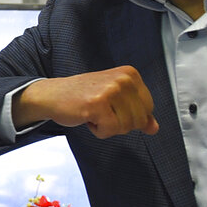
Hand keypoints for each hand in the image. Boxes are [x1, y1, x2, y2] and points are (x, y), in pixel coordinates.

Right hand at [14, 66, 158, 138]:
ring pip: (125, 127)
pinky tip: (88, 117)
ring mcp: (111, 90)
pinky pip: (110, 131)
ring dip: (108, 127)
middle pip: (139, 120)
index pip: (148, 108)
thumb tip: (153, 128)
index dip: (131, 116)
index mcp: (130, 74)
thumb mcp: (115, 100)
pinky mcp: (98, 104)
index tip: (113, 108)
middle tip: (102, 112)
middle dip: (120, 123)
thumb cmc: (83, 96)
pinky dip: (98, 131)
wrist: (53, 94)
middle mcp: (123, 79)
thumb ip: (136, 112)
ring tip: (94, 113)